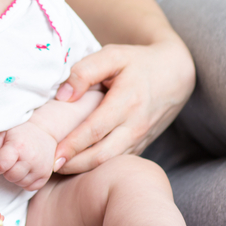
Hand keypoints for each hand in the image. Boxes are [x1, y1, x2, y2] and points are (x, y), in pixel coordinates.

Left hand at [0, 122, 56, 190]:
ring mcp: (40, 168)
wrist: (43, 130)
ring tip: (19, 164)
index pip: (0, 166)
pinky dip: (26, 182)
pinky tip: (26, 170)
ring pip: (20, 183)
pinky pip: (30, 188)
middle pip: (10, 176)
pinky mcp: (46, 175)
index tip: (0, 160)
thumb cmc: (19, 132)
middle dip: (6, 171)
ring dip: (16, 176)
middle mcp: (31, 158)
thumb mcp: (2, 132)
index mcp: (18, 146)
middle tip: (11, 161)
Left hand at [52, 39, 194, 174]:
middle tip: (50, 167)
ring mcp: (141, 138)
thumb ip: (85, 71)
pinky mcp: (142, 145)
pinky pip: (119, 161)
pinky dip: (98, 167)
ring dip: (84, 169)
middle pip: (103, 154)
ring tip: (59, 169)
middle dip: (75, 164)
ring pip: (111, 162)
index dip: (73, 145)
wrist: (175, 74)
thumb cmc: (138, 63)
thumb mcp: (112, 55)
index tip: (52, 155)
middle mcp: (136, 125)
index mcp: (127, 102)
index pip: (95, 130)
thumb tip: (63, 96)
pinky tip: (78, 166)